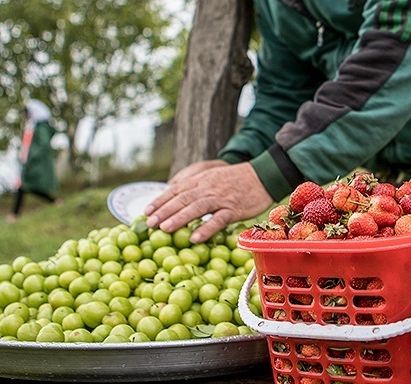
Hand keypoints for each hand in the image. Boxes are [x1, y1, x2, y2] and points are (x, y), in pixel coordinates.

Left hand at [144, 160, 273, 241]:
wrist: (263, 175)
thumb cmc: (236, 178)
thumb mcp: (212, 173)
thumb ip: (193, 180)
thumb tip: (172, 187)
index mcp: (202, 179)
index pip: (176, 190)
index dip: (160, 201)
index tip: (146, 211)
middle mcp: (208, 187)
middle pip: (183, 199)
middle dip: (164, 211)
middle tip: (150, 224)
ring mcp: (221, 198)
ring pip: (197, 207)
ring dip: (179, 218)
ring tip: (165, 229)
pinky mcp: (234, 209)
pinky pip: (219, 219)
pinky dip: (207, 228)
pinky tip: (195, 238)